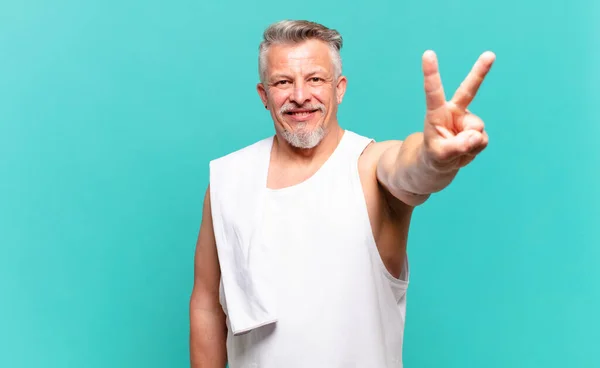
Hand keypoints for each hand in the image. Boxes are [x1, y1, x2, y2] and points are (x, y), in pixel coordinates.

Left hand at [421, 50, 495, 171]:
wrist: (442, 162)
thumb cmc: (434, 155)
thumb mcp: (439, 155)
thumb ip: (456, 147)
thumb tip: (476, 136)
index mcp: (437, 112)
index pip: (433, 91)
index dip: (431, 73)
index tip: (428, 53)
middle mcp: (454, 111)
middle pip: (468, 90)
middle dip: (480, 71)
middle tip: (490, 55)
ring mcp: (468, 120)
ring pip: (476, 130)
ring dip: (468, 144)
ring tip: (457, 149)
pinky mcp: (479, 130)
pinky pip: (482, 141)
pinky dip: (474, 150)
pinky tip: (466, 149)